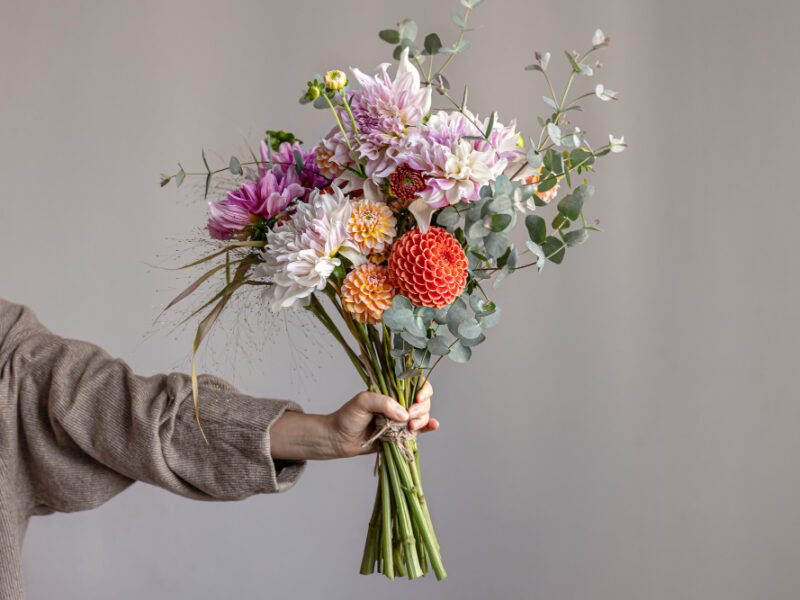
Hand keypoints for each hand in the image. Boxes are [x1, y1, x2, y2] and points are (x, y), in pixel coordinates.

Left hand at [269, 382, 438, 460]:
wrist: (339, 439)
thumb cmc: (348, 416)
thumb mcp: (363, 401)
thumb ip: (383, 403)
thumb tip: (404, 413)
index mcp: (391, 390)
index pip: (415, 383)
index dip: (422, 388)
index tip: (418, 397)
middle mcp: (399, 403)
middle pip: (423, 400)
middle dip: (421, 407)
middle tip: (409, 415)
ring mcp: (402, 419)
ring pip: (423, 415)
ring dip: (422, 419)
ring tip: (409, 426)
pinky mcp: (401, 434)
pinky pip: (420, 430)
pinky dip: (428, 427)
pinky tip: (433, 425)